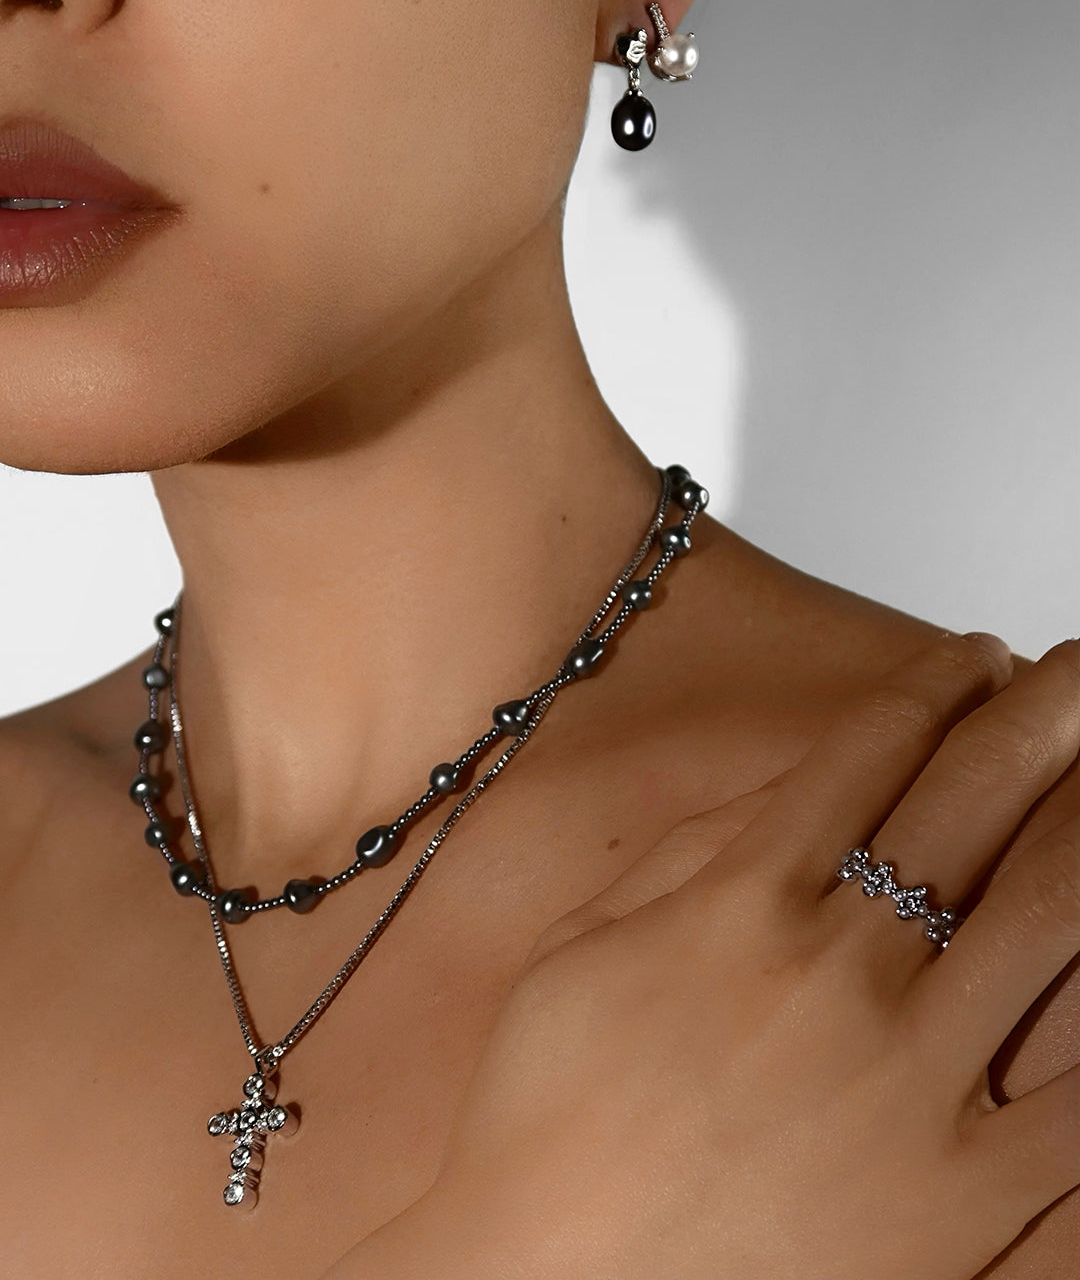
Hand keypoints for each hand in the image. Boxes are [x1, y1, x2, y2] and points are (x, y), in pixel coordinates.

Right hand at [328, 633, 1079, 1279]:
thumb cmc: (541, 1122)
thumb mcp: (576, 954)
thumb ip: (679, 859)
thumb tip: (785, 788)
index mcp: (737, 906)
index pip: (863, 759)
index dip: (928, 691)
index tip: (970, 657)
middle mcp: (834, 971)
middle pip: (967, 804)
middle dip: (1039, 716)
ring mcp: (908, 1082)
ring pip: (1050, 913)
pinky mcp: (960, 1197)